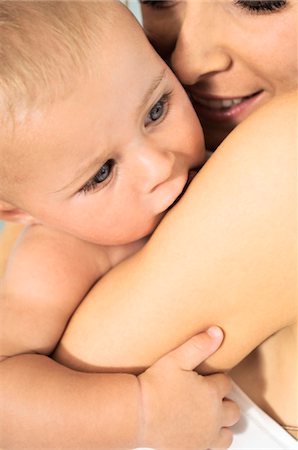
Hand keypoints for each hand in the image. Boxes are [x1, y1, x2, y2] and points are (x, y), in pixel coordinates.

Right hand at [138, 327, 239, 449]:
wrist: (138, 413)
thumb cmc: (154, 386)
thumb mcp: (176, 359)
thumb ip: (199, 345)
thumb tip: (217, 332)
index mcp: (211, 393)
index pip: (226, 383)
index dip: (216, 379)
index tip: (204, 378)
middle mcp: (214, 416)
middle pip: (233, 409)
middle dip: (223, 401)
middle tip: (208, 396)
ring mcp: (206, 435)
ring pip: (228, 432)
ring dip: (223, 423)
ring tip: (209, 414)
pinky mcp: (196, 448)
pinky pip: (216, 447)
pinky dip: (213, 439)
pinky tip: (202, 430)